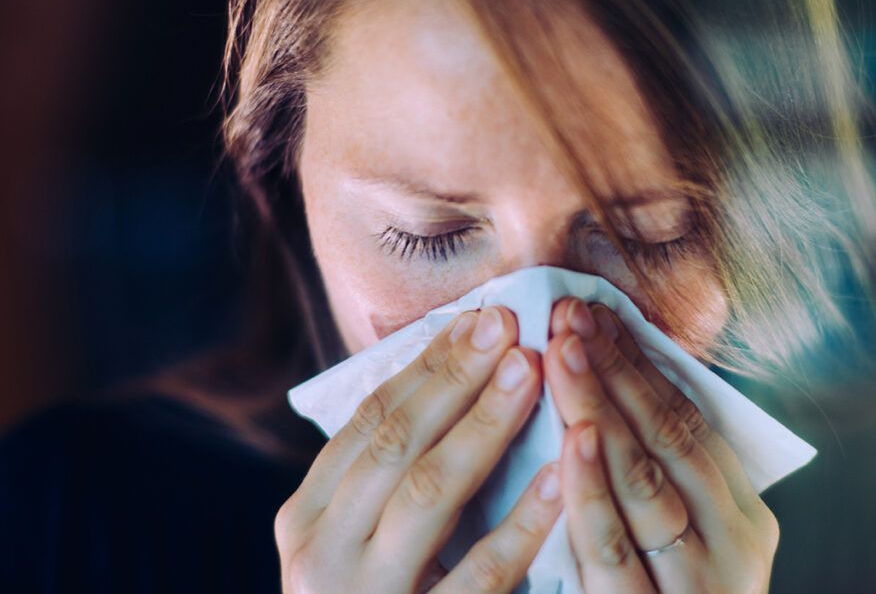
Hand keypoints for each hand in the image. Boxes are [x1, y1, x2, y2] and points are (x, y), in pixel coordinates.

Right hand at [275, 306, 562, 592]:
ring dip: (483, 427)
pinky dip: (518, 527)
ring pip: (426, 495)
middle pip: (393, 442)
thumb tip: (450, 373)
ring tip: (532, 373)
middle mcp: (319, 552)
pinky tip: (557, 483)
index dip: (427, 365)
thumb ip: (386, 473)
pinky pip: (476, 579)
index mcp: (306, 516)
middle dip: (454, 379)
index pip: (369, 420)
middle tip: (509, 326)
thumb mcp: (355, 538)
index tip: (479, 318)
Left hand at [544, 298, 779, 592]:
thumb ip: (656, 474)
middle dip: (615, 370)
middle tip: (568, 312)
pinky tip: (573, 441)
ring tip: (564, 350)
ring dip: (602, 410)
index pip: (688, 419)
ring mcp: (700, 585)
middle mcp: (736, 544)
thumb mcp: (684, 537)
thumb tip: (610, 386)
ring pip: (646, 484)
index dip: (637, 362)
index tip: (591, 312)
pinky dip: (594, 492)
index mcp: (744, 514)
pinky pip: (616, 552)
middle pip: (669, 439)